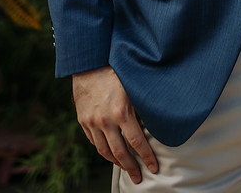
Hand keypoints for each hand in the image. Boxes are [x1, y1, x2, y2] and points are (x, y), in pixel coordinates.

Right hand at [72, 65, 157, 182]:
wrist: (88, 63)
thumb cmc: (116, 71)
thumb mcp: (133, 86)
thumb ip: (142, 106)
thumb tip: (158, 121)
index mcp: (121, 112)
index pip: (137, 142)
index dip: (147, 157)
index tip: (154, 168)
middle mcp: (105, 120)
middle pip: (120, 152)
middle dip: (131, 167)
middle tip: (139, 177)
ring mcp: (92, 122)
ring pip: (104, 151)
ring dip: (116, 162)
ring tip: (126, 168)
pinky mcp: (83, 120)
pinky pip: (93, 142)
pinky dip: (103, 150)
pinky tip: (111, 153)